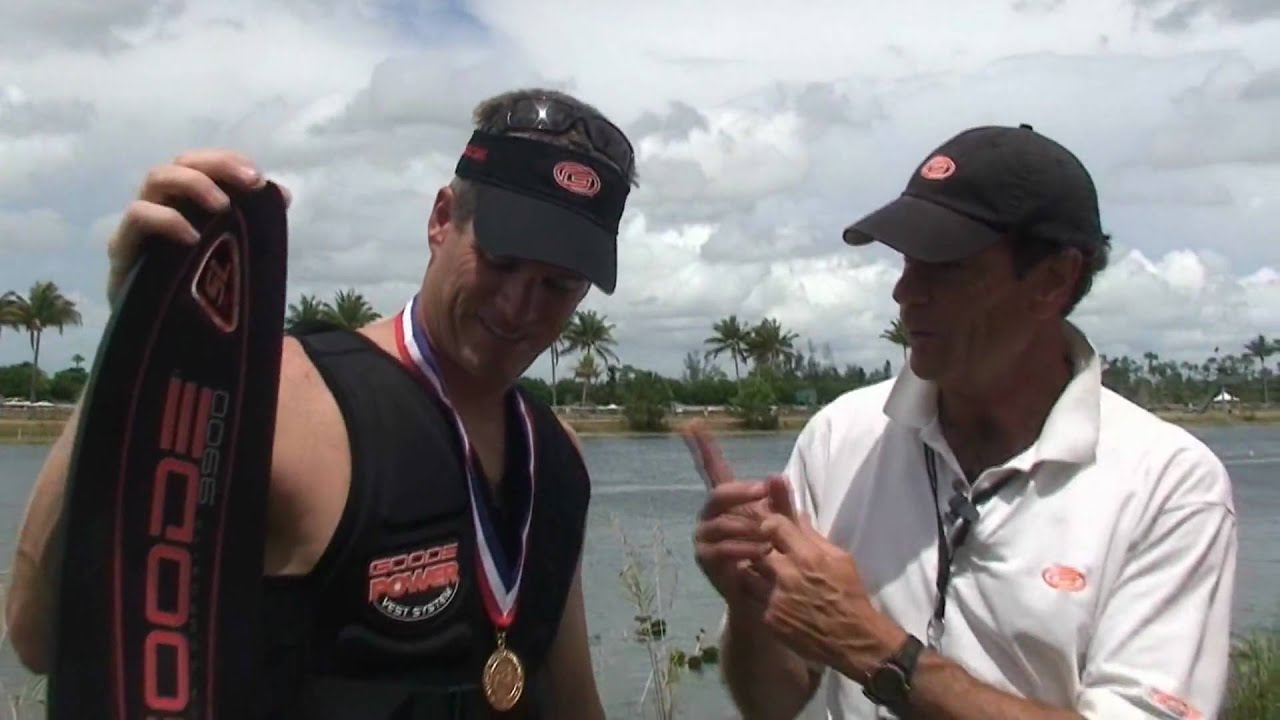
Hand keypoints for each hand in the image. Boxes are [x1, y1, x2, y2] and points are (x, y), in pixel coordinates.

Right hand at [106, 149, 292, 306]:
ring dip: (193, 184)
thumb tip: (283, 195)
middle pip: (179, 163)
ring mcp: (139, 226)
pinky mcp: (123, 251)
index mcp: (186, 204)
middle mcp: (161, 206)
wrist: (170, 342)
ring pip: (154, 179)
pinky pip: (138, 218)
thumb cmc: (202, 296)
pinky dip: (167, 219)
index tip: (257, 177)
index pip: (202, 165)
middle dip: (216, 165)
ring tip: (223, 208)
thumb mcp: (237, 258)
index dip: (228, 161)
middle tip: (249, 183)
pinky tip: (193, 238)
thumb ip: (258, 226)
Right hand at [683, 420, 795, 603]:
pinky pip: (724, 547)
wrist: (764, 595)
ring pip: (723, 523)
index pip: (712, 468)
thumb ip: (780, 501)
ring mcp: (705, 536)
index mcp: (727, 500)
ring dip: (750, 527)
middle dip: (741, 491)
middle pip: (718, 493)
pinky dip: (746, 548)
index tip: (692, 423)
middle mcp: (710, 514)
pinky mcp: (706, 558)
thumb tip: (777, 475)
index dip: (703, 447)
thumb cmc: (773, 554)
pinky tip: (765, 551)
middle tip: (764, 490)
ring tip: (772, 536)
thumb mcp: (782, 524)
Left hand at [744, 512, 905, 680]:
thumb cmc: (851, 596)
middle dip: (757, 545)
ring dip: (752, 569)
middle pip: (755, 548)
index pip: (773, 525)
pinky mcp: (769, 618)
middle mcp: (786, 575)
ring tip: (762, 570)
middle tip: (762, 547)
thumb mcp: (841, 559)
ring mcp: (774, 598)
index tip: (770, 526)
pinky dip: (759, 593)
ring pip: (747, 572)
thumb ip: (814, 536)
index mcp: (807, 557)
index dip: (769, 522)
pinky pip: (753, 597)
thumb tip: (798, 515)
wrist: (853, 641)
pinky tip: (769, 594)